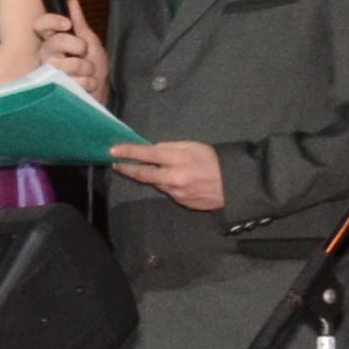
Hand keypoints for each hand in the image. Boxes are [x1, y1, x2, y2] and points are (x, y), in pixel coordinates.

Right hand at [41, 2, 109, 94]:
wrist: (98, 95)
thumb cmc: (93, 70)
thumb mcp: (90, 42)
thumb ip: (79, 23)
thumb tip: (71, 0)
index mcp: (52, 43)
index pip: (40, 25)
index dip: (52, 21)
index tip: (67, 24)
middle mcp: (45, 57)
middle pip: (57, 41)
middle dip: (80, 48)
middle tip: (86, 57)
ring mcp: (48, 74)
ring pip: (67, 63)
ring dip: (87, 69)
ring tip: (89, 75)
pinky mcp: (54, 91)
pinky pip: (72, 81)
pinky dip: (88, 83)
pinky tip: (87, 87)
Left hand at [110, 139, 226, 212]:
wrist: (234, 185)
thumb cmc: (214, 161)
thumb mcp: (194, 146)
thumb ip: (171, 148)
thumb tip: (151, 151)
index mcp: (179, 160)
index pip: (148, 155)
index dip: (129, 152)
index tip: (113, 150)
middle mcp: (174, 178)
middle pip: (144, 174)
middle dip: (127, 168)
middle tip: (115, 164)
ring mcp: (176, 193)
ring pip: (156, 183)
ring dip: (153, 176)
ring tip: (159, 169)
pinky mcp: (180, 202)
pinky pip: (168, 191)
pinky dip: (168, 184)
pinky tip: (178, 180)